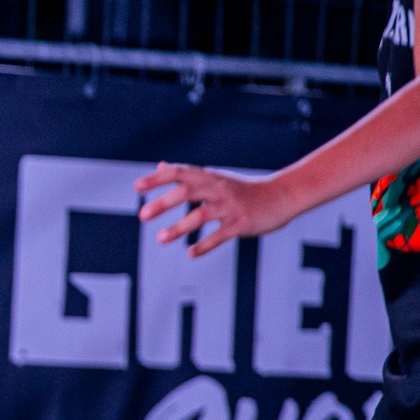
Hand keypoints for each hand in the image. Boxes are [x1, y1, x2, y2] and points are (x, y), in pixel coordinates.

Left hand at [134, 162, 295, 256]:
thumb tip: (160, 166)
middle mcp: (218, 189)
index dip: (157, 179)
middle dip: (163, 203)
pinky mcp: (241, 224)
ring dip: (179, 228)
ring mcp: (230, 207)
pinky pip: (220, 235)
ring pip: (201, 215)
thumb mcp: (216, 178)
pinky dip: (204, 245)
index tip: (137, 187)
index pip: (179, 173)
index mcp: (209, 177)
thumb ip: (188, 174)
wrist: (282, 195)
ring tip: (160, 239)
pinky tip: (190, 253)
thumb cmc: (243, 188)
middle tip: (141, 215)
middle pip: (187, 192)